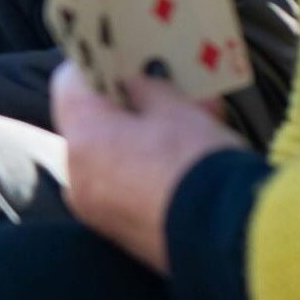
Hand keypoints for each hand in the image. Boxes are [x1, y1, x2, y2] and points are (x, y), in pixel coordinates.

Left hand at [54, 62, 249, 273]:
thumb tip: (134, 83)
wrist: (231, 242)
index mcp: (81, 138)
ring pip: (112, 156)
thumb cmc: (198, 164)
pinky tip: (189, 156)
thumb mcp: (177, 110)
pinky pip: (125, 187)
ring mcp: (95, 208)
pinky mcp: (119, 233)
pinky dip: (147, 168)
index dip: (96, 63)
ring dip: (144, 135)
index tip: (123, 57)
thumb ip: (146, 88)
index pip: (69, 83)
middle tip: (166, 87)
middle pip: (91, 122)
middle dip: (128, 103)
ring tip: (194, 118)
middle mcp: (76, 175)